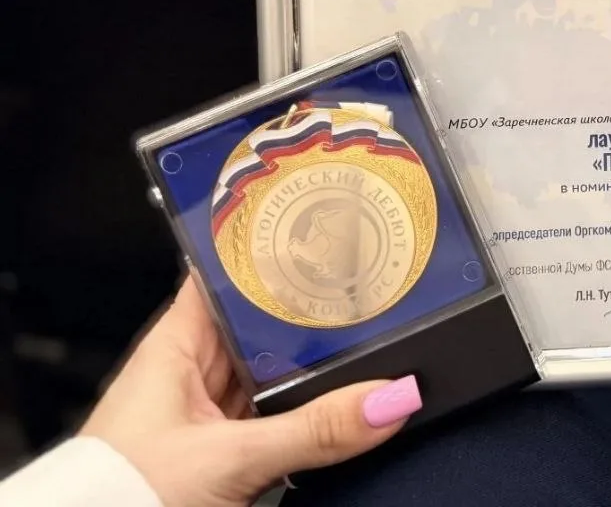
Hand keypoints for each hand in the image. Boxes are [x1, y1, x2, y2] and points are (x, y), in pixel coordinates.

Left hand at [81, 278, 420, 506]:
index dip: (270, 252)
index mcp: (174, 346)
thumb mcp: (230, 458)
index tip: (322, 231)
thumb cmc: (120, 498)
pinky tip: (338, 406)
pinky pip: (273, 418)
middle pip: (261, 325)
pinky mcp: (221, 455)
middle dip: (309, 315)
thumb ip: (313, 428)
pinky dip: (303, 413)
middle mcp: (189, 373)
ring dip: (309, 370)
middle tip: (370, 290)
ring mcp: (206, 416)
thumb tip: (389, 397)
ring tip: (370, 344)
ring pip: (271, 375)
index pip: (226, 277)